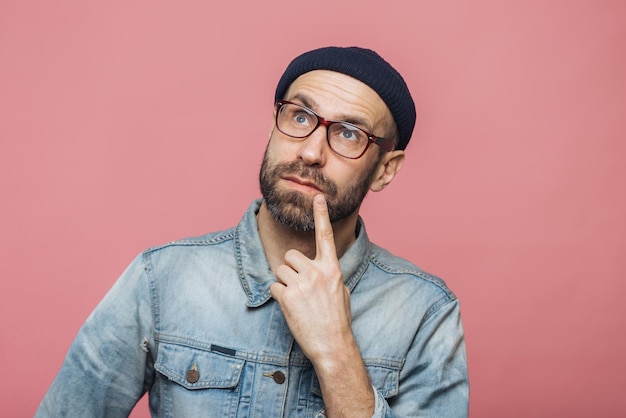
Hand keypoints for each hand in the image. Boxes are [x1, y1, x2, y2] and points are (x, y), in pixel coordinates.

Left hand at [270, 194, 352, 361]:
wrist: (332, 344)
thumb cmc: (338, 320)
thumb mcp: (341, 292)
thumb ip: (329, 275)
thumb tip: (319, 270)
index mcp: (332, 269)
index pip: (325, 236)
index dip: (321, 215)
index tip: (318, 198)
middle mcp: (317, 272)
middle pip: (291, 256)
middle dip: (290, 268)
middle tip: (299, 286)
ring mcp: (301, 284)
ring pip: (280, 270)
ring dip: (284, 283)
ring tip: (297, 300)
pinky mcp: (287, 297)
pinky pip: (274, 287)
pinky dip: (279, 296)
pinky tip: (291, 308)